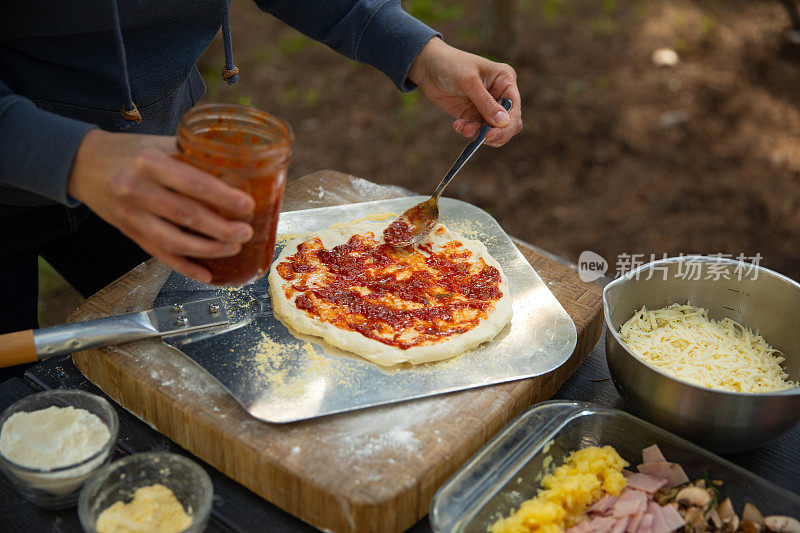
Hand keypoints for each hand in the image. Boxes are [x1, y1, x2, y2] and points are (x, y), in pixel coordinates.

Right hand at [67, 130, 255, 282]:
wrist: (81, 163)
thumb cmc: (129, 151)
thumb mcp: (159, 144)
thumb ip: (193, 156)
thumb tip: (237, 169)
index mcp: (149, 163)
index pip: (192, 183)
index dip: (222, 196)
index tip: (247, 205)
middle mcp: (137, 190)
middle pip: (186, 216)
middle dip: (221, 229)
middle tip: (246, 232)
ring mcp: (130, 216)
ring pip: (173, 241)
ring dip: (208, 250)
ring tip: (233, 247)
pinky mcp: (128, 233)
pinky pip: (159, 254)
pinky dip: (184, 267)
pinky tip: (206, 274)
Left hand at [407, 37, 521, 146]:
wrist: (426, 66)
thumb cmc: (450, 65)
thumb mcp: (469, 82)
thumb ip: (486, 103)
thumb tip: (503, 122)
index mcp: (505, 80)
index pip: (514, 107)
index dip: (507, 124)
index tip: (491, 134)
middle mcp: (499, 94)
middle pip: (508, 123)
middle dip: (495, 133)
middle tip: (480, 138)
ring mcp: (486, 106)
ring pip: (493, 130)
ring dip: (479, 134)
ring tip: (462, 128)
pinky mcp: (473, 114)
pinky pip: (478, 131)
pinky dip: (470, 132)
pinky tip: (458, 125)